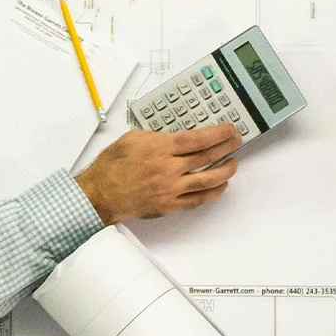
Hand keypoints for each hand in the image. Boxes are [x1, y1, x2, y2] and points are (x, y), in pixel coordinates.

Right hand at [75, 125, 240, 223]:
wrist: (100, 193)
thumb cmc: (112, 165)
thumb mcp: (133, 138)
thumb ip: (157, 136)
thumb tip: (174, 136)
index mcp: (160, 148)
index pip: (197, 139)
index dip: (218, 134)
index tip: (229, 129)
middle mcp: (169, 169)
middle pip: (206, 158)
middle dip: (226, 148)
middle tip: (236, 141)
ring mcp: (171, 189)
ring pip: (207, 181)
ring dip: (224, 171)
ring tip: (233, 163)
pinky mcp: (169, 205)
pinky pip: (196, 200)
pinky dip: (211, 193)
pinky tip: (219, 186)